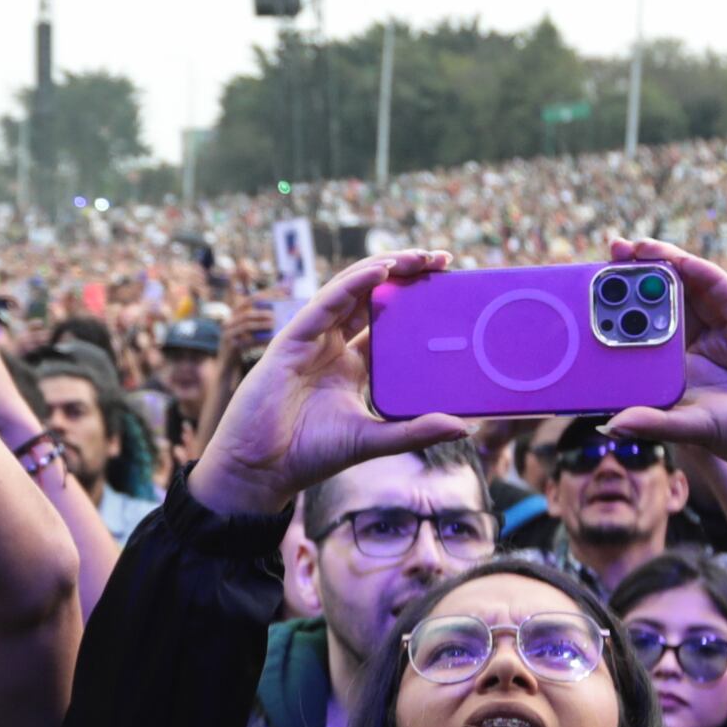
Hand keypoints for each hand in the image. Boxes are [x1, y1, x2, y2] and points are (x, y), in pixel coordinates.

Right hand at [182, 249, 465, 517]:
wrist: (261, 469)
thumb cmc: (309, 455)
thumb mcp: (373, 439)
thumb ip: (416, 432)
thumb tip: (466, 425)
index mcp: (352, 365)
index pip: (387, 322)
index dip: (414, 300)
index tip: (448, 286)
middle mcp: (333, 345)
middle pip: (372, 297)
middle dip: (405, 273)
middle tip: (442, 259)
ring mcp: (312, 339)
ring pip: (351, 290)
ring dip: (384, 268)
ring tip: (418, 257)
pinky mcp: (292, 339)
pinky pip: (327, 303)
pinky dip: (353, 283)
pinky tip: (381, 271)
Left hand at [598, 237, 726, 497]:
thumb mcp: (697, 431)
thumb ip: (656, 423)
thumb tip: (610, 425)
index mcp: (674, 376)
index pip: (637, 337)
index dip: (614, 314)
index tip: (586, 294)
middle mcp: (695, 350)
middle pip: (658, 305)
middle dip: (633, 279)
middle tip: (607, 253)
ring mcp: (723, 333)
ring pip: (688, 290)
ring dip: (662, 266)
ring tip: (634, 248)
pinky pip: (722, 291)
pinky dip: (700, 273)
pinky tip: (678, 260)